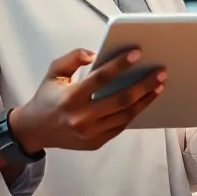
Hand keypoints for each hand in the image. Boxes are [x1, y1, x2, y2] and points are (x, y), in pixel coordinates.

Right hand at [8, 47, 164, 152]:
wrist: (35, 131)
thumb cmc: (47, 97)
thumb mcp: (54, 72)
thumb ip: (73, 58)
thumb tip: (95, 53)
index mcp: (70, 98)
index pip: (101, 78)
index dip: (120, 65)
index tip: (138, 53)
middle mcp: (81, 118)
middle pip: (121, 100)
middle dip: (144, 85)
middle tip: (161, 72)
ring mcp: (90, 133)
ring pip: (125, 115)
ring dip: (145, 100)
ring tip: (159, 86)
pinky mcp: (96, 142)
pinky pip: (121, 126)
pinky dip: (134, 113)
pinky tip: (145, 100)